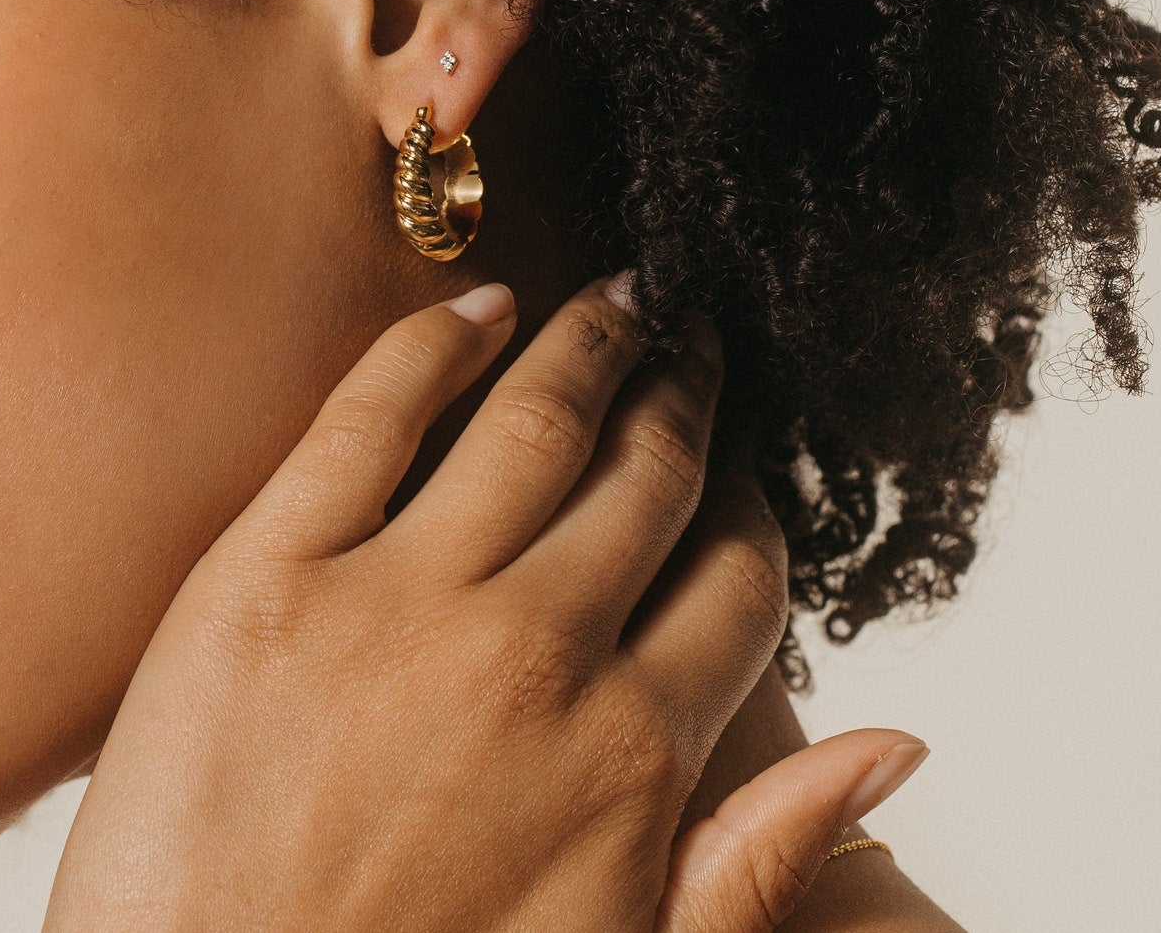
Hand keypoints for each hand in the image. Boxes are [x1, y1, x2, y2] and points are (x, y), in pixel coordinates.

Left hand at [44, 276, 926, 930]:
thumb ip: (760, 861)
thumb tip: (895, 746)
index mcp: (626, 754)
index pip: (733, 582)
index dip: (746, 512)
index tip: (739, 470)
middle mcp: (530, 652)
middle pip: (645, 478)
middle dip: (685, 398)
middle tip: (693, 337)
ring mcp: (395, 598)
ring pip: (534, 422)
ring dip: (592, 343)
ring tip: (620, 299)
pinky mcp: (265, 570)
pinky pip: (371, 414)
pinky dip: (437, 342)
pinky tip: (480, 306)